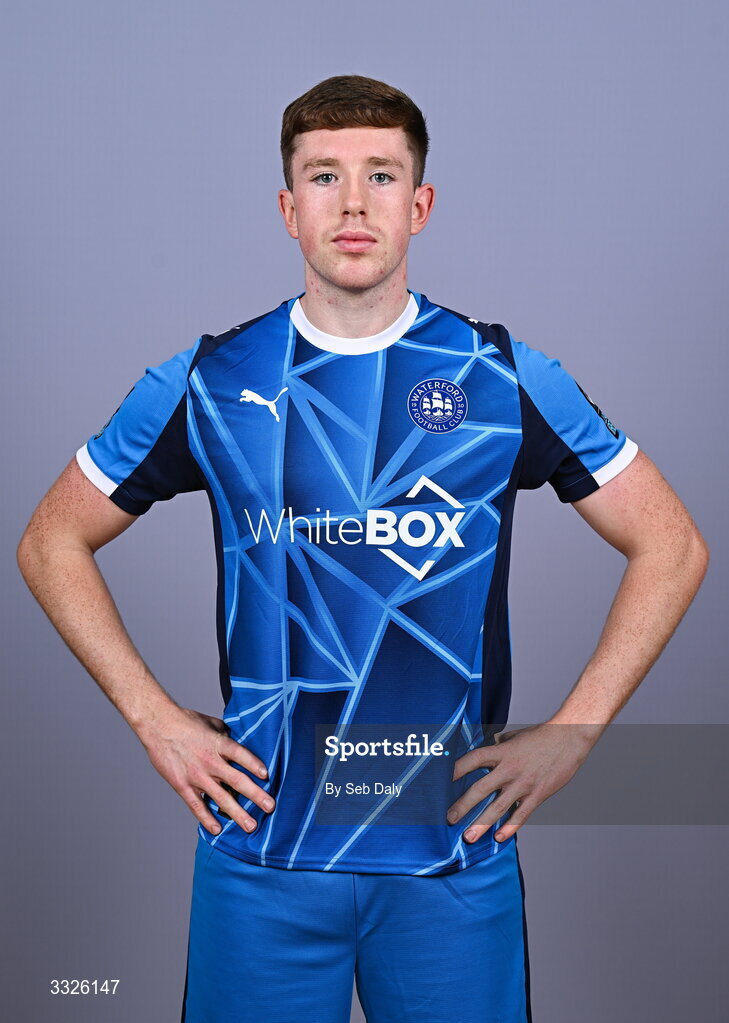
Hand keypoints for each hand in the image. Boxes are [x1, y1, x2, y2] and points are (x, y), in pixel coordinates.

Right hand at [138, 705, 274, 836]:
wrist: (158, 726)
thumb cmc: (185, 721)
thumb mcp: (211, 723)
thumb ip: (226, 734)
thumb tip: (238, 740)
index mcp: (219, 743)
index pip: (241, 754)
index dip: (254, 764)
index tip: (267, 776)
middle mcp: (210, 761)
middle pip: (237, 780)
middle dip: (255, 795)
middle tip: (270, 807)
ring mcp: (196, 775)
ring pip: (221, 798)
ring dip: (237, 813)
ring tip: (251, 826)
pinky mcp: (182, 785)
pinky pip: (197, 805)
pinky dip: (207, 818)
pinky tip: (217, 829)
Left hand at [447, 722, 599, 843]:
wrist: (569, 738)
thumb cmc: (540, 736)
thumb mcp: (513, 737)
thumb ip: (497, 747)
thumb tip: (483, 751)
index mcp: (500, 752)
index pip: (471, 760)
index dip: (454, 771)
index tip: (438, 782)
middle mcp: (509, 769)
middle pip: (480, 788)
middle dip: (462, 806)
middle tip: (448, 820)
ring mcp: (523, 783)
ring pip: (498, 807)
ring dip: (481, 824)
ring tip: (468, 837)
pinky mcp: (537, 794)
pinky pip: (521, 815)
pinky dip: (510, 828)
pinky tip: (498, 837)